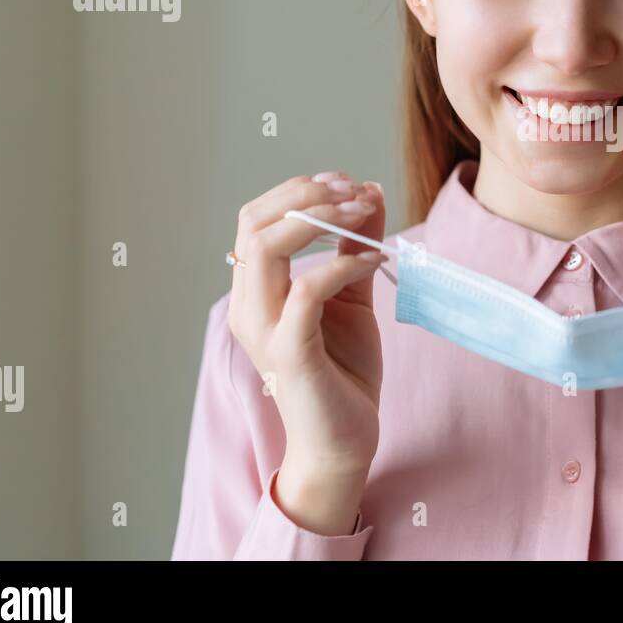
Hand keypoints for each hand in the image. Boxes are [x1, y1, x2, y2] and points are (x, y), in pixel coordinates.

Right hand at [227, 171, 388, 533]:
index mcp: (257, 289)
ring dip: (318, 219)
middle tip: (354, 189)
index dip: (298, 190)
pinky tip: (374, 258)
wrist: (344, 441)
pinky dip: (340, 265)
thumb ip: (354, 246)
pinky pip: (306, 292)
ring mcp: (264, 328)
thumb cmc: (344, 371)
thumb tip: (368, 192)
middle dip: (305, 194)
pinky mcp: (288, 353)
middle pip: (254, 222)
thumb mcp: (352, 295)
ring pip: (266, 248)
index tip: (346, 180)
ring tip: (363, 212)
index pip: (257, 218)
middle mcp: (248, 305)